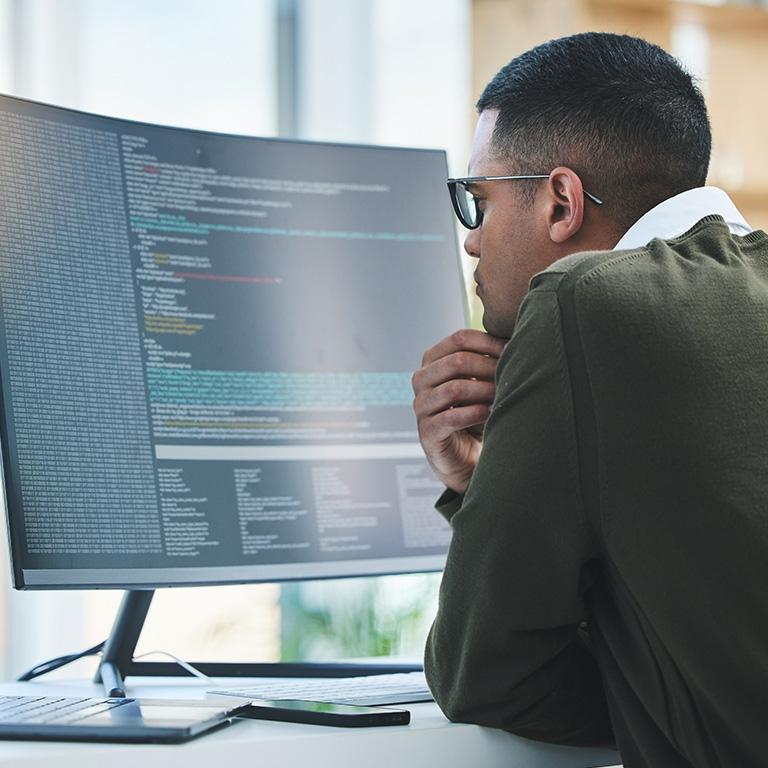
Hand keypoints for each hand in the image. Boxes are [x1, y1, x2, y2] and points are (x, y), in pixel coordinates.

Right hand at [412, 329, 506, 493]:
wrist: (465, 455)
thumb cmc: (476, 411)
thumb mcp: (481, 380)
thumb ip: (489, 359)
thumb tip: (517, 335)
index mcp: (433, 360)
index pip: (459, 338)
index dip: (489, 342)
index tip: (514, 350)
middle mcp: (421, 380)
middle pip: (457, 362)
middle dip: (490, 368)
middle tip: (512, 376)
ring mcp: (421, 406)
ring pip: (455, 389)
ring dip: (485, 391)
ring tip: (504, 396)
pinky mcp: (426, 432)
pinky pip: (451, 418)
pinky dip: (475, 414)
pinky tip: (492, 414)